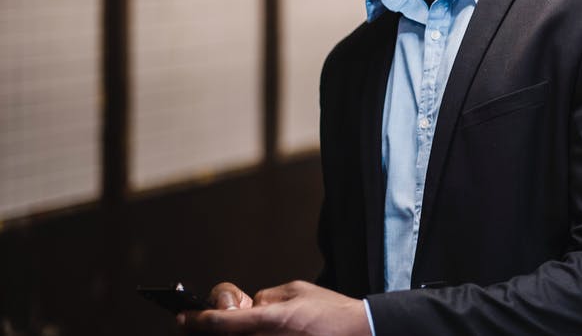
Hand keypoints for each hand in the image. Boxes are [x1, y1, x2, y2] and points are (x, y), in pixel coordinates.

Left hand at [179, 280, 370, 335]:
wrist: (357, 333)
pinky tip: (265, 329)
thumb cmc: (331, 313)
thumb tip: (251, 306)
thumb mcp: (295, 291)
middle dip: (212, 326)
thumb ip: (266, 298)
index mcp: (267, 321)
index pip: (218, 322)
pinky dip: (249, 334)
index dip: (195, 319)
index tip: (183, 316)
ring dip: (234, 331)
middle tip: (216, 316)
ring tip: (253, 320)